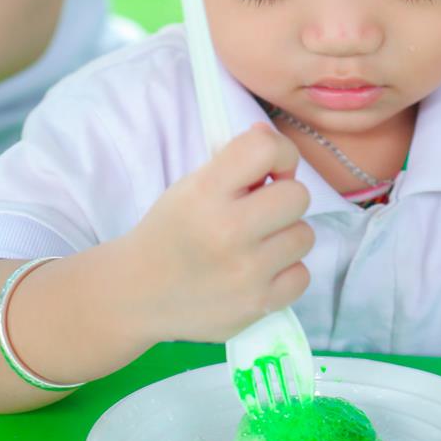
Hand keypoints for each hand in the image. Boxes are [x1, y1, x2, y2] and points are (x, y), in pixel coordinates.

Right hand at [125, 124, 313, 343]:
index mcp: (205, 191)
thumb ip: (234, 160)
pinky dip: (285, 272)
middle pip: (298, 196)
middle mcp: (228, 230)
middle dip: (283, 199)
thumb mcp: (191, 185)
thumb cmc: (170, 231)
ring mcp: (245, 272)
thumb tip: (270, 135)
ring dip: (285, 236)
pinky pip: (302, 275)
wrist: (136, 293)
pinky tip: (260, 271)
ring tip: (256, 244)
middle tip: (260, 211)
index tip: (267, 173)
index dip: (279, 153)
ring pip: (304, 236)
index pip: (266, 148)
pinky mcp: (257, 305)